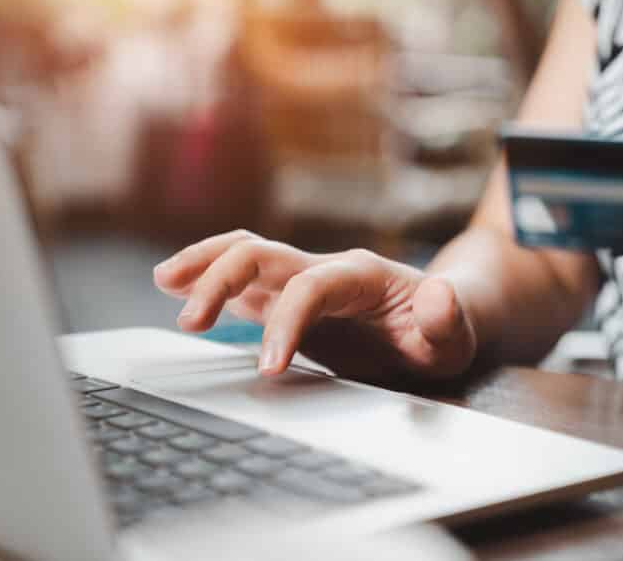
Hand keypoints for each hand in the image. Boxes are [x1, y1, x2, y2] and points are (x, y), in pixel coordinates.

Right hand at [153, 231, 477, 380]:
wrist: (443, 317)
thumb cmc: (446, 329)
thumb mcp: (457, 332)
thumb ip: (446, 318)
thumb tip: (437, 297)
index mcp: (363, 275)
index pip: (311, 287)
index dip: (285, 322)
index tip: (267, 368)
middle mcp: (327, 268)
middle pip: (264, 254)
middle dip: (223, 280)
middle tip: (191, 322)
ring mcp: (306, 278)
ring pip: (247, 254)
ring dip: (205, 265)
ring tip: (165, 282)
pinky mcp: (291, 296)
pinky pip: (246, 278)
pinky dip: (209, 277)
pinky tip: (178, 287)